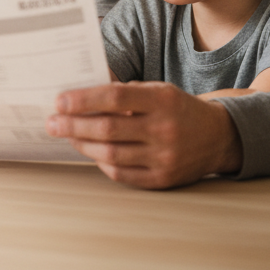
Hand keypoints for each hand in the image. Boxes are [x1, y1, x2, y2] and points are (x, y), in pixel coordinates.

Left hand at [45, 81, 242, 188]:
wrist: (218, 137)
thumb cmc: (176, 107)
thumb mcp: (156, 89)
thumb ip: (123, 90)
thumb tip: (80, 93)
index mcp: (161, 100)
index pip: (115, 97)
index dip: (83, 100)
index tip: (60, 101)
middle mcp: (164, 129)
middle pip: (108, 129)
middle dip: (73, 125)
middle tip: (52, 122)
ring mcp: (165, 158)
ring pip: (111, 154)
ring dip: (82, 145)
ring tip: (67, 135)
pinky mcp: (163, 180)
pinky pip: (123, 174)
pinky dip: (102, 163)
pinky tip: (90, 152)